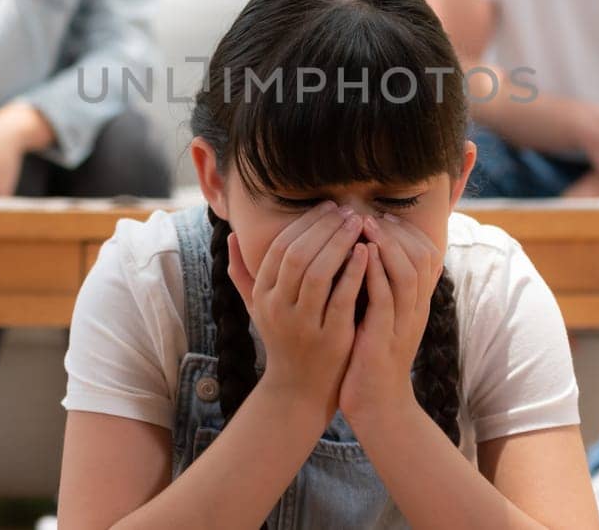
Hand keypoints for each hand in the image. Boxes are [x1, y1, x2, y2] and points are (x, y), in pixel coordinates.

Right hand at [226, 203, 368, 428]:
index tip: (328, 208)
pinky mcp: (330, 338)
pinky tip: (367, 253)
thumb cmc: (283, 340)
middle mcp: (278, 309)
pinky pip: (342, 297)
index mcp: (263, 296)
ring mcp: (303, 324)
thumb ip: (243, 272)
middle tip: (347, 210)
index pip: (280, 248)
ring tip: (358, 225)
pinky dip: (354, 272)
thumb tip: (231, 235)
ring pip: (319, 273)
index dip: (305, 223)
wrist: (299, 391)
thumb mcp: (258, 307)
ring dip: (340, 243)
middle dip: (324, 227)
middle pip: (298, 255)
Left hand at [339, 213, 443, 425]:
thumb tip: (367, 255)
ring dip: (387, 245)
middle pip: (420, 257)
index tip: (381, 216)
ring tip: (365, 225)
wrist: (377, 406)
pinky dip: (376, 273)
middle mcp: (416, 310)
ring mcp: (403, 323)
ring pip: (407, 272)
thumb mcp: (382, 319)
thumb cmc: (371, 359)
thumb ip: (380, 290)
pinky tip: (362, 256)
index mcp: (416, 304)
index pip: (425, 255)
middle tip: (371, 215)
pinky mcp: (385, 337)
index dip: (405, 232)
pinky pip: (386, 298)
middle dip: (396, 231)